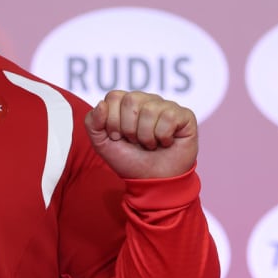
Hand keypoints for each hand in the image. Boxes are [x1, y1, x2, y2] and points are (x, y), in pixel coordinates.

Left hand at [83, 90, 197, 179]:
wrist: (152, 182)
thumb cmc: (129, 160)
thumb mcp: (102, 144)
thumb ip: (92, 123)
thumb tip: (102, 103)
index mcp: (126, 104)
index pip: (114, 96)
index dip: (113, 121)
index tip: (118, 137)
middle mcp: (147, 101)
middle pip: (131, 100)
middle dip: (129, 128)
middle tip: (135, 142)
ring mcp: (166, 106)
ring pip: (150, 110)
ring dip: (146, 136)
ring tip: (150, 144)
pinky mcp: (184, 116)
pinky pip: (169, 117)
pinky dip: (163, 136)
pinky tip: (165, 142)